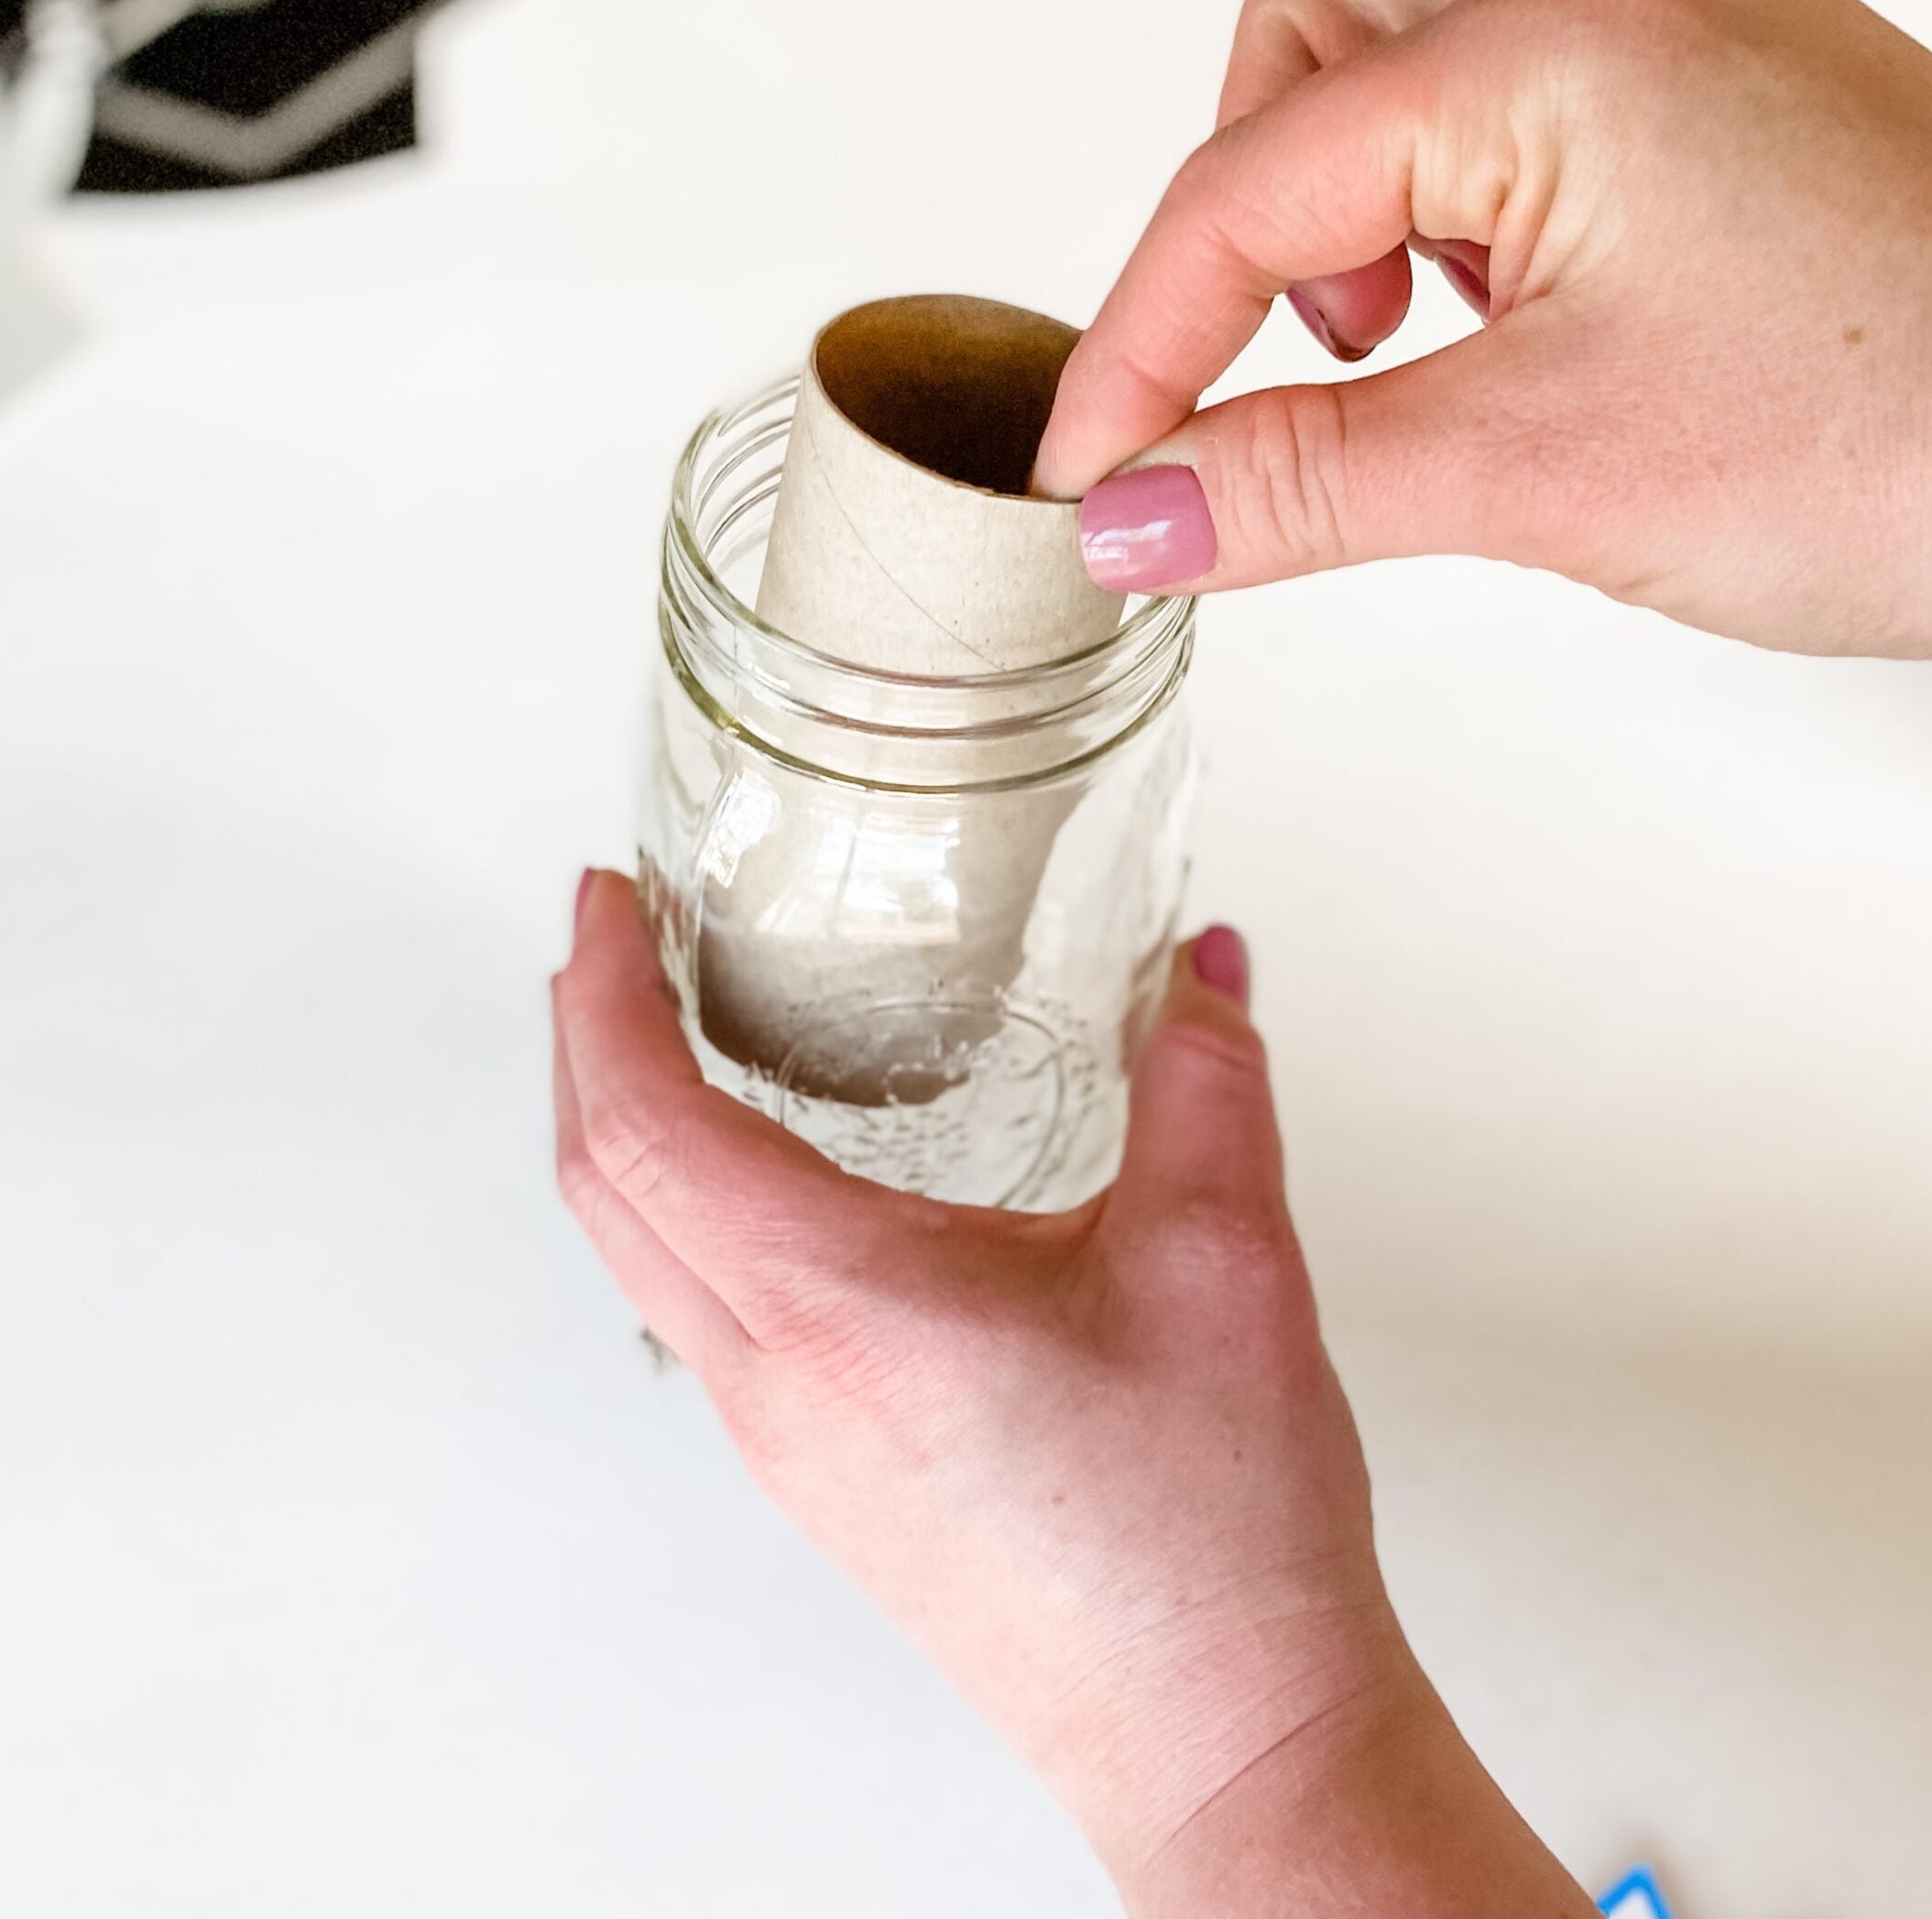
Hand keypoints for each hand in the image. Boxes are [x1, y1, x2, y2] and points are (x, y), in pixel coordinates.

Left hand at [555, 873, 1593, 1914]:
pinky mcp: (824, 1477)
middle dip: (584, 1041)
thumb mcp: (1224, 1262)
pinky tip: (765, 1174)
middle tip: (612, 937)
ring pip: (640, 1258)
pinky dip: (685, 1207)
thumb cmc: (1210, 1540)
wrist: (1220, 1737)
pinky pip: (700, 1313)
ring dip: (623, 1129)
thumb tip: (1202, 967)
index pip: (648, 1128)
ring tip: (670, 1031)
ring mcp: (788, 1444)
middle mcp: (781, 1385)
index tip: (606, 900)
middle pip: (603, 1189)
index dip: (605, 995)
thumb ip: (1205, 1081)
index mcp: (846, 1310)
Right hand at [1038, 0, 1931, 658]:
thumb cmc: (1913, 425)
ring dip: (1360, 199)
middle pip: (1303, 23)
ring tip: (1425, 344)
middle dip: (1251, 203)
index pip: (1247, 185)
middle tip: (1282, 358)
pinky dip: (1460, 198)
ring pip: (1405, 39)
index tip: (1100, 466)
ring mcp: (1680, 14)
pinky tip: (1514, 313)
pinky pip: (1515, 86)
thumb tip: (1138, 510)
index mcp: (1554, 43)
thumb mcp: (1544, 473)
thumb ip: (1300, 483)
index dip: (1143, 340)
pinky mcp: (1722, 75)